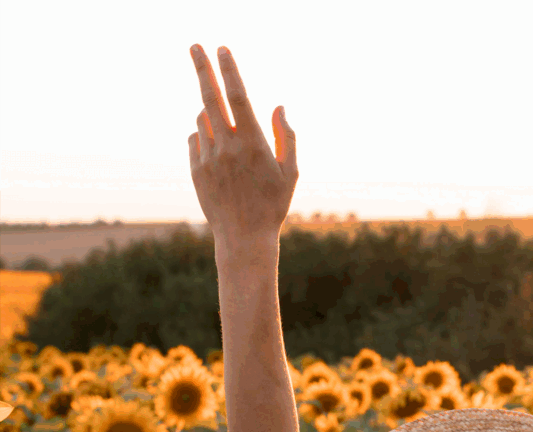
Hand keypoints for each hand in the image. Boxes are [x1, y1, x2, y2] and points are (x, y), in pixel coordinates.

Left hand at [187, 44, 297, 270]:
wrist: (244, 238)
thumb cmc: (273, 204)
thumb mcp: (291, 172)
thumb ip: (286, 136)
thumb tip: (278, 106)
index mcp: (253, 144)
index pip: (237, 96)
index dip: (229, 70)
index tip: (222, 49)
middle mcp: (226, 147)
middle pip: (209, 97)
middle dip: (201, 68)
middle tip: (194, 45)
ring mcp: (207, 158)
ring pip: (203, 120)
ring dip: (213, 116)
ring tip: (230, 140)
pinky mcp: (196, 170)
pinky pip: (196, 139)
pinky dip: (205, 137)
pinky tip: (220, 155)